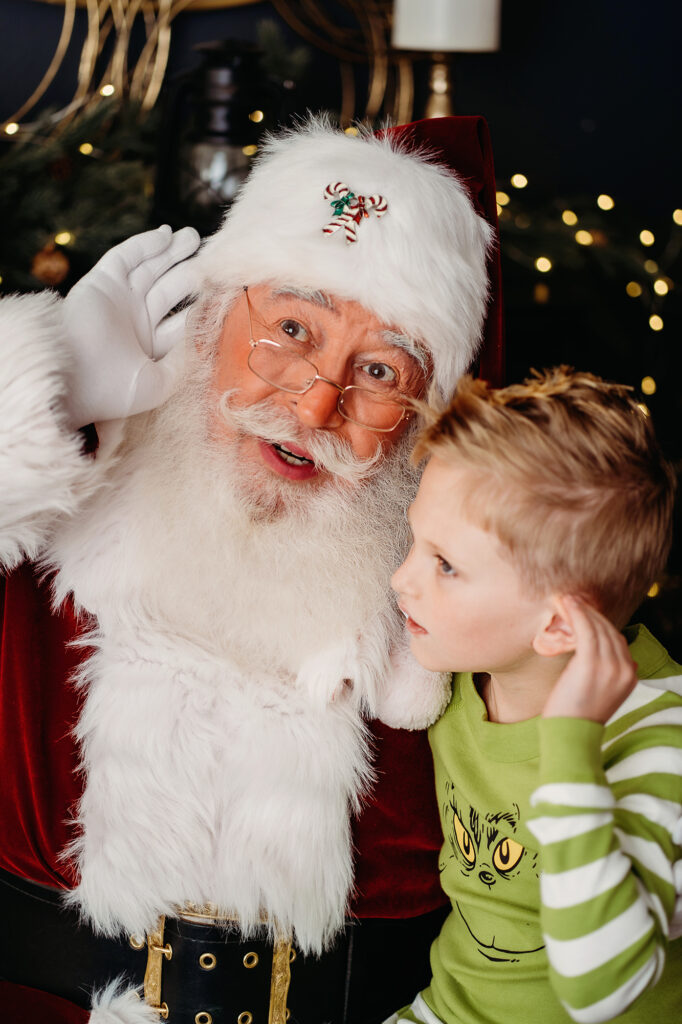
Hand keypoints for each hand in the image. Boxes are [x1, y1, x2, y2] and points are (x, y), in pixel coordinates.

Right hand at [61, 224, 200, 427]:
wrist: (73, 380)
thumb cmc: (115, 390)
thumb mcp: (159, 385)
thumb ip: (183, 364)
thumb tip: (201, 340)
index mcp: (151, 346)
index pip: (183, 320)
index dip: (203, 305)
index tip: (224, 291)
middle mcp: (136, 321)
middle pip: (169, 289)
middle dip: (188, 271)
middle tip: (212, 257)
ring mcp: (119, 301)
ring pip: (150, 269)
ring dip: (171, 252)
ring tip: (193, 237)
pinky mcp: (101, 283)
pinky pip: (125, 257)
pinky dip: (145, 245)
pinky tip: (166, 235)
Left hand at [542, 597, 637, 721]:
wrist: (570, 734)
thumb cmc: (577, 715)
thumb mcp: (603, 694)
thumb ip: (611, 675)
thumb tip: (619, 659)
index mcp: (630, 677)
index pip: (618, 640)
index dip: (601, 624)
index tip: (585, 612)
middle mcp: (624, 670)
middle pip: (610, 631)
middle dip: (592, 614)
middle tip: (574, 601)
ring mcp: (610, 667)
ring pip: (598, 628)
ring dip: (582, 610)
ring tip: (567, 600)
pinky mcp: (591, 664)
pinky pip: (586, 630)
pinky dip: (577, 614)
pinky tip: (567, 605)